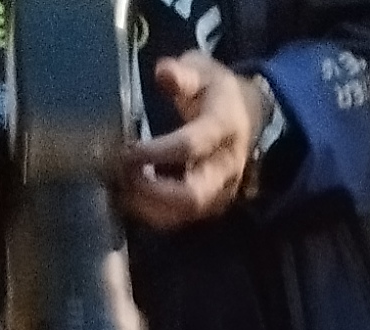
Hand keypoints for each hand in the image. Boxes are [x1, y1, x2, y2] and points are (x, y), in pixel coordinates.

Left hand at [120, 52, 261, 229]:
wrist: (250, 116)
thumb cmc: (218, 91)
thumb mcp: (203, 70)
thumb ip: (183, 73)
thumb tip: (164, 73)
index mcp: (225, 127)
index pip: (191, 146)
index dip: (156, 152)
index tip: (126, 150)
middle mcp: (227, 166)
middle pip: (192, 194)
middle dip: (150, 191)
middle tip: (119, 176)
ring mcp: (222, 190)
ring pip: (184, 213)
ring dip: (147, 206)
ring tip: (118, 188)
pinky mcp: (212, 205)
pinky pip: (180, 219)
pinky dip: (152, 213)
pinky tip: (129, 197)